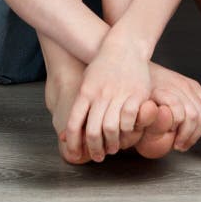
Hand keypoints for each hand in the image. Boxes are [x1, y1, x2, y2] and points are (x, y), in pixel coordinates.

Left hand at [63, 39, 150, 162]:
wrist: (125, 45)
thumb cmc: (104, 66)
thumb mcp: (86, 82)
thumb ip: (78, 108)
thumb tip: (64, 136)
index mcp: (85, 92)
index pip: (74, 124)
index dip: (73, 143)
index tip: (76, 154)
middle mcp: (101, 94)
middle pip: (93, 131)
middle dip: (95, 149)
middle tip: (98, 155)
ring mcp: (119, 93)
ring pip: (112, 128)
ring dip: (112, 143)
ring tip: (113, 147)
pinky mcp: (136, 94)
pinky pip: (129, 119)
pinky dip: (127, 130)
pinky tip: (127, 131)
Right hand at [148, 63, 200, 149]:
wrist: (128, 82)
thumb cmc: (148, 98)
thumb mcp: (172, 102)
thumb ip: (187, 111)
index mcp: (192, 88)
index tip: (191, 136)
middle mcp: (186, 86)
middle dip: (192, 137)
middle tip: (180, 144)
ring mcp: (174, 87)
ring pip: (192, 116)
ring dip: (183, 134)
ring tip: (173, 140)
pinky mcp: (160, 90)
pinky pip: (176, 111)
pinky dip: (172, 125)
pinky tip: (164, 129)